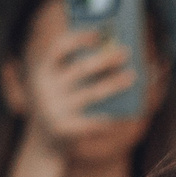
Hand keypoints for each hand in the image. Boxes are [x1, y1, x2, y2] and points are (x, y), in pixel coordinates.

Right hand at [21, 22, 137, 155]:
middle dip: (105, 59)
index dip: (78, 38)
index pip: (59, 49)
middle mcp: (45, 88)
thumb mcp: (62, 85)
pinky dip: (111, 116)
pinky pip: (93, 121)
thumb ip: (79, 69)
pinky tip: (127, 112)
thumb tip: (114, 53)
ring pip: (92, 93)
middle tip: (125, 52)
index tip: (99, 33)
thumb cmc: (62, 105)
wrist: (45, 144)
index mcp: (43, 71)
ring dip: (114, 84)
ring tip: (132, 76)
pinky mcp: (64, 128)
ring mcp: (54, 109)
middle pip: (80, 69)